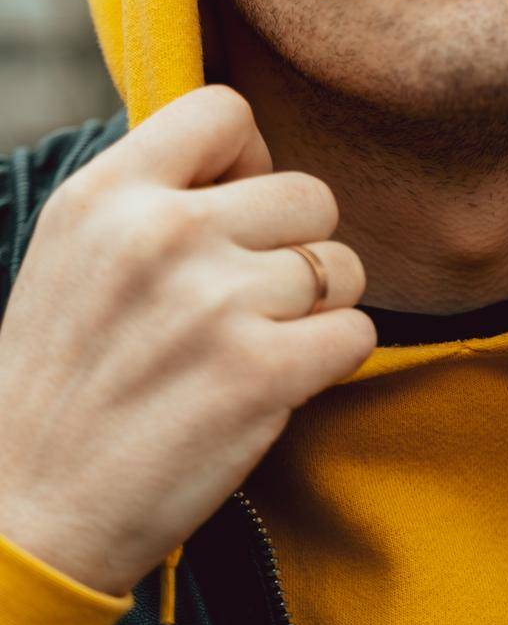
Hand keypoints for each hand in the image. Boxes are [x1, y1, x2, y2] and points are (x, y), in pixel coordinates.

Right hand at [0, 85, 375, 595]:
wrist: (30, 514)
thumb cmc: (65, 381)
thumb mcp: (74, 253)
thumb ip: (152, 193)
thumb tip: (250, 158)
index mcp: (105, 194)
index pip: (226, 110)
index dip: (250, 160)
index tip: (232, 211)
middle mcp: (162, 234)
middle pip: (309, 193)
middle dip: (295, 248)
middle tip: (247, 301)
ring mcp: (214, 303)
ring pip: (342, 267)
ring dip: (317, 310)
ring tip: (253, 346)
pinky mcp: (260, 374)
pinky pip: (357, 332)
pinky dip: (332, 361)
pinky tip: (276, 383)